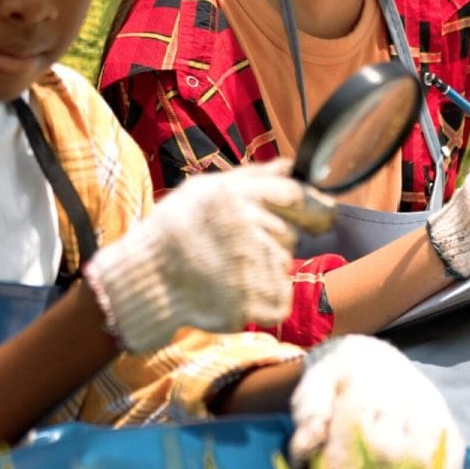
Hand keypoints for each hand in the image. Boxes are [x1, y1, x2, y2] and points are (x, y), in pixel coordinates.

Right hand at [82, 160, 334, 351]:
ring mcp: (254, 268)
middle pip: (291, 234)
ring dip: (265, 268)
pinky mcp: (256, 302)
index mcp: (239, 196)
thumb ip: (253, 177)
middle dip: (274, 239)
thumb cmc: (174, 231)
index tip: (322, 216)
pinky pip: (280, 296)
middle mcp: (250, 229)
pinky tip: (232, 288)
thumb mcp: (204, 189)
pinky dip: (264, 297)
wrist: (147, 281)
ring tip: (226, 267)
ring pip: (283, 265)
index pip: (297, 195)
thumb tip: (293, 167)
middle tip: (237, 246)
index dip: (315, 206)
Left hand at [289, 335, 463, 468]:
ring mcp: (430, 409)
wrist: (374, 357)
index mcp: (363, 383)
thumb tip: (306, 445)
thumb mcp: (313, 387)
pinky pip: (452, 458)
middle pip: (393, 447)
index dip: (342, 466)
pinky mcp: (447, 422)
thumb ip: (309, 415)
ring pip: (427, 455)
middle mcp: (401, 394)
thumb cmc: (337, 382)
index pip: (354, 429)